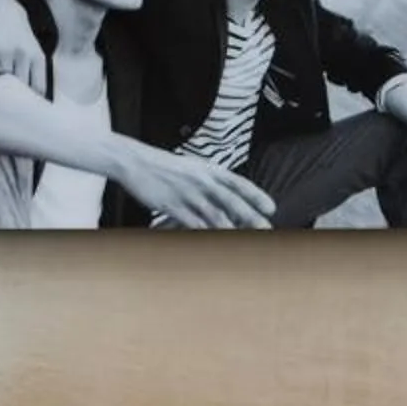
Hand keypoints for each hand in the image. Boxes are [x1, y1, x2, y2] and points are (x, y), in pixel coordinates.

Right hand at [0, 2, 47, 94]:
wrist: (4, 11)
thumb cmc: (21, 37)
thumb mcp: (34, 51)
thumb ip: (35, 73)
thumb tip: (38, 98)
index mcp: (38, 57)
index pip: (38, 86)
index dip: (34, 101)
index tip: (30, 111)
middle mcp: (23, 54)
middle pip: (20, 85)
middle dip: (16, 96)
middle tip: (12, 103)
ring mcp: (6, 51)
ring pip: (3, 78)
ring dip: (1, 84)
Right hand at [118, 144, 274, 229]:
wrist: (135, 161)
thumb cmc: (165, 167)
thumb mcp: (193, 168)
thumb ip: (211, 181)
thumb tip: (229, 195)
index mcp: (209, 169)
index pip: (239, 182)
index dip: (256, 195)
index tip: (271, 208)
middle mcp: (202, 180)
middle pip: (231, 200)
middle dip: (251, 216)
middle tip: (267, 229)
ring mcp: (187, 194)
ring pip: (215, 214)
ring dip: (232, 229)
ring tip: (245, 242)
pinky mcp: (172, 205)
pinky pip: (192, 223)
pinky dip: (205, 234)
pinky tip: (214, 244)